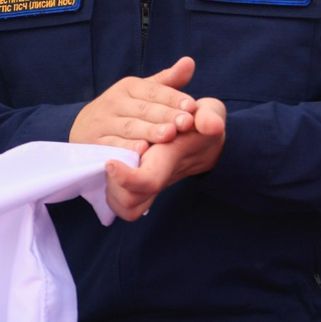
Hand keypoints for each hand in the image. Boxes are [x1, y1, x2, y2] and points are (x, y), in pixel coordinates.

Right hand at [70, 57, 201, 151]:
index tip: (193, 106)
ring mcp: (103, 123)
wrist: (83, 127)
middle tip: (187, 122)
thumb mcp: (142, 92)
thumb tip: (190, 61)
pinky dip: (126, 148)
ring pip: (129, 127)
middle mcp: (114, 102)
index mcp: (128, 87)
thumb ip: (167, 81)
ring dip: (150, 131)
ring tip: (170, 134)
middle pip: (144, 110)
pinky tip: (142, 152)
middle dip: (166, 115)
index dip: (173, 98)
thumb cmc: (123, 109)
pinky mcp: (95, 142)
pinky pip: (112, 145)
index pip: (153, 91)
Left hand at [103, 97, 227, 219]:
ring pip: (124, 206)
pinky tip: (109, 172)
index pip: (149, 181)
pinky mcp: (140, 184)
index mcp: (170, 161)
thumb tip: (212, 126)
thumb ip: (210, 118)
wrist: (205, 139)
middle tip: (109, 162)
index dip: (128, 179)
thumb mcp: (210, 115)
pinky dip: (111, 193)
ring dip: (110, 191)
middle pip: (131, 203)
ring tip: (108, 166)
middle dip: (113, 188)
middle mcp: (157, 178)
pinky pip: (122, 203)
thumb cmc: (202, 125)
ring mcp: (148, 184)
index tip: (110, 163)